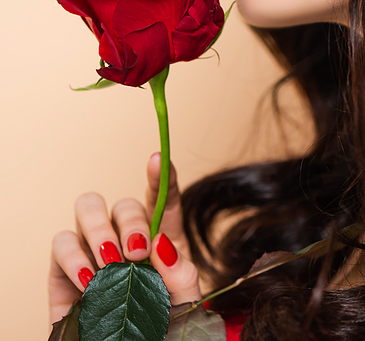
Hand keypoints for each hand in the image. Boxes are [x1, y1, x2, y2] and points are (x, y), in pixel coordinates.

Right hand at [49, 154, 200, 324]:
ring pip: (88, 207)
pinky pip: (62, 243)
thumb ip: (182, 276)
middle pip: (123, 203)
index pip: (162, 199)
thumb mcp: (183, 306)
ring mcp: (92, 252)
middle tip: (137, 252)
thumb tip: (164, 243)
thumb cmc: (162, 332)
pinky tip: (90, 280)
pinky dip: (75, 256)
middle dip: (130, 220)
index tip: (157, 159)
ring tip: (112, 264)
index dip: (161, 177)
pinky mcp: (63, 271)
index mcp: (161, 241)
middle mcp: (125, 240)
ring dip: (99, 229)